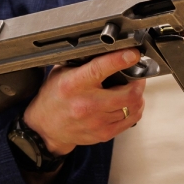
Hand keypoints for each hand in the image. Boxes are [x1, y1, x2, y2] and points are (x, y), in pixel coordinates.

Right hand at [23, 49, 144, 155]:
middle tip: (137, 75)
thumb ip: (83, 61)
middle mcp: (86, 104)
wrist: (45, 128)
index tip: (133, 53)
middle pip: (128, 94)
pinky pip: (131, 120)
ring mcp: (96, 122)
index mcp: (74, 84)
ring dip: (138, 96)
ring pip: (133, 107)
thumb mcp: (62, 72)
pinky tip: (128, 103)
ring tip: (132, 89)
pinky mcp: (103, 134)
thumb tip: (106, 49)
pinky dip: (134, 110)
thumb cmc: (54, 97)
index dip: (120, 60)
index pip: (100, 69)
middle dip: (138, 82)